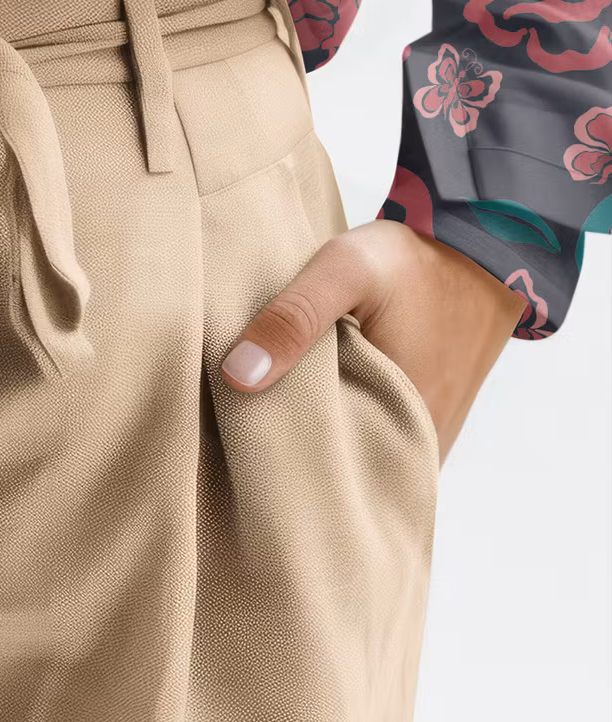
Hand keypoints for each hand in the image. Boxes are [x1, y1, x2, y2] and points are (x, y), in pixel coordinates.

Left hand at [219, 218, 524, 463]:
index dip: (281, 461)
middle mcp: (424, 445)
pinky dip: (350, 425)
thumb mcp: (346, 270)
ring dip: (325, 440)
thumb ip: (294, 317)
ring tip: (280, 411)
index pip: (327, 475)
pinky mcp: (430, 418)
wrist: (482, 246)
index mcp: (404, 425)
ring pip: (363, 458)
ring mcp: (430, 436)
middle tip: (250, 427)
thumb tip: (239, 376)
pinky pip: (381, 439)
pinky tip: (319, 398)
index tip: (240, 439)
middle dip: (299, 456)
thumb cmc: (415, 260)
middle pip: (344, 473)